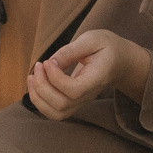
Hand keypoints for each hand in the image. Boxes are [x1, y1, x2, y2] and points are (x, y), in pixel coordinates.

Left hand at [24, 30, 149, 120]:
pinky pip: (53, 112)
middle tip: (40, 65)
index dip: (56, 78)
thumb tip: (50, 63)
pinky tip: (36, 82)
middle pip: (62, 105)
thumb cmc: (106, 47)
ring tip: (33, 76)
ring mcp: (81, 102)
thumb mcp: (91, 40)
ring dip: (38, 97)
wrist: (119, 60)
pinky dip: (39, 100)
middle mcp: (89, 95)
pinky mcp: (72, 103)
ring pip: (56, 113)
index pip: (75, 90)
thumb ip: (71, 51)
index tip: (48, 62)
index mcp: (97, 78)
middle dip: (43, 86)